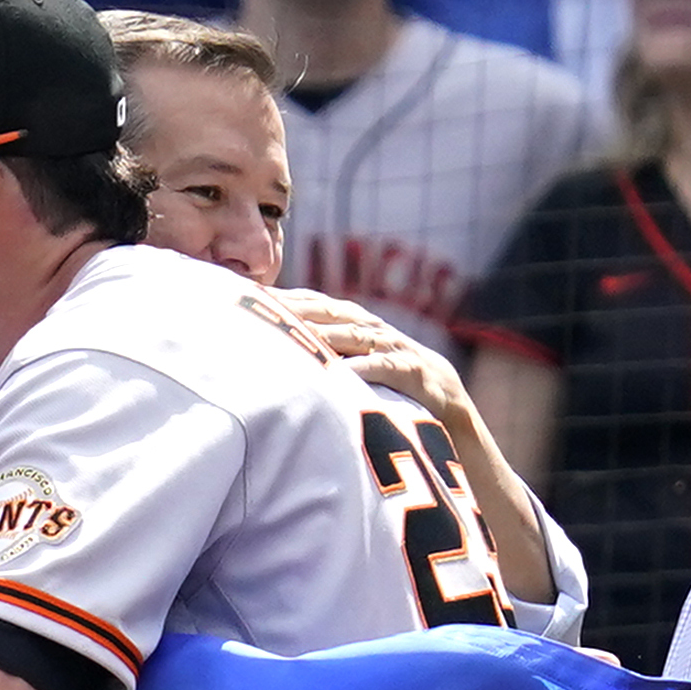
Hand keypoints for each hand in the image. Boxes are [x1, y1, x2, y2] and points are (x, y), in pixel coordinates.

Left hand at [275, 289, 460, 414]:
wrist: (445, 394)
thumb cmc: (388, 380)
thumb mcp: (353, 362)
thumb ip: (322, 352)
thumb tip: (278, 351)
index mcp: (353, 323)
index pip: (312, 304)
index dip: (282, 298)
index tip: (245, 295)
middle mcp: (368, 328)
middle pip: (326, 313)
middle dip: (293, 308)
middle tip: (259, 307)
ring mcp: (389, 347)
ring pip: (351, 336)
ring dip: (321, 334)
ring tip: (291, 334)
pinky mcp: (409, 371)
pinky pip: (383, 369)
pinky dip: (362, 370)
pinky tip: (342, 374)